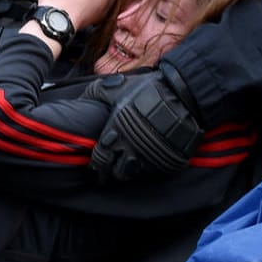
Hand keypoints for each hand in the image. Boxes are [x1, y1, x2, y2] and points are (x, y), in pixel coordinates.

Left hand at [89, 67, 201, 182]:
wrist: (182, 95)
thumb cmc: (146, 90)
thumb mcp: (115, 87)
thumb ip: (94, 94)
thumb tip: (79, 100)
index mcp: (116, 134)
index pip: (99, 159)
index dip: (96, 163)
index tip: (95, 164)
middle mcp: (132, 150)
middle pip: (116, 172)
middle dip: (111, 170)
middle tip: (111, 166)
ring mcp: (151, 157)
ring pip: (134, 175)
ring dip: (129, 170)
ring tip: (128, 163)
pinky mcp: (168, 161)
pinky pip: (153, 172)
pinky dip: (147, 168)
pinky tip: (145, 160)